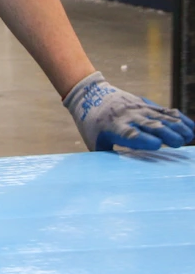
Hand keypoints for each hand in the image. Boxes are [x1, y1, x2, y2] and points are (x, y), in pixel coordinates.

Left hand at [63, 71, 194, 151]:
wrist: (90, 94)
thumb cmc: (92, 124)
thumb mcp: (94, 141)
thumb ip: (106, 157)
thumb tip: (114, 178)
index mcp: (114, 127)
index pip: (130, 134)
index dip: (144, 139)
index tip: (157, 146)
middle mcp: (129, 117)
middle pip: (150, 125)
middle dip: (166, 133)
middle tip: (178, 144)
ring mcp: (138, 109)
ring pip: (161, 117)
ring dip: (177, 126)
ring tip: (188, 137)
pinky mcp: (146, 104)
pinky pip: (165, 111)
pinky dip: (180, 119)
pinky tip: (191, 128)